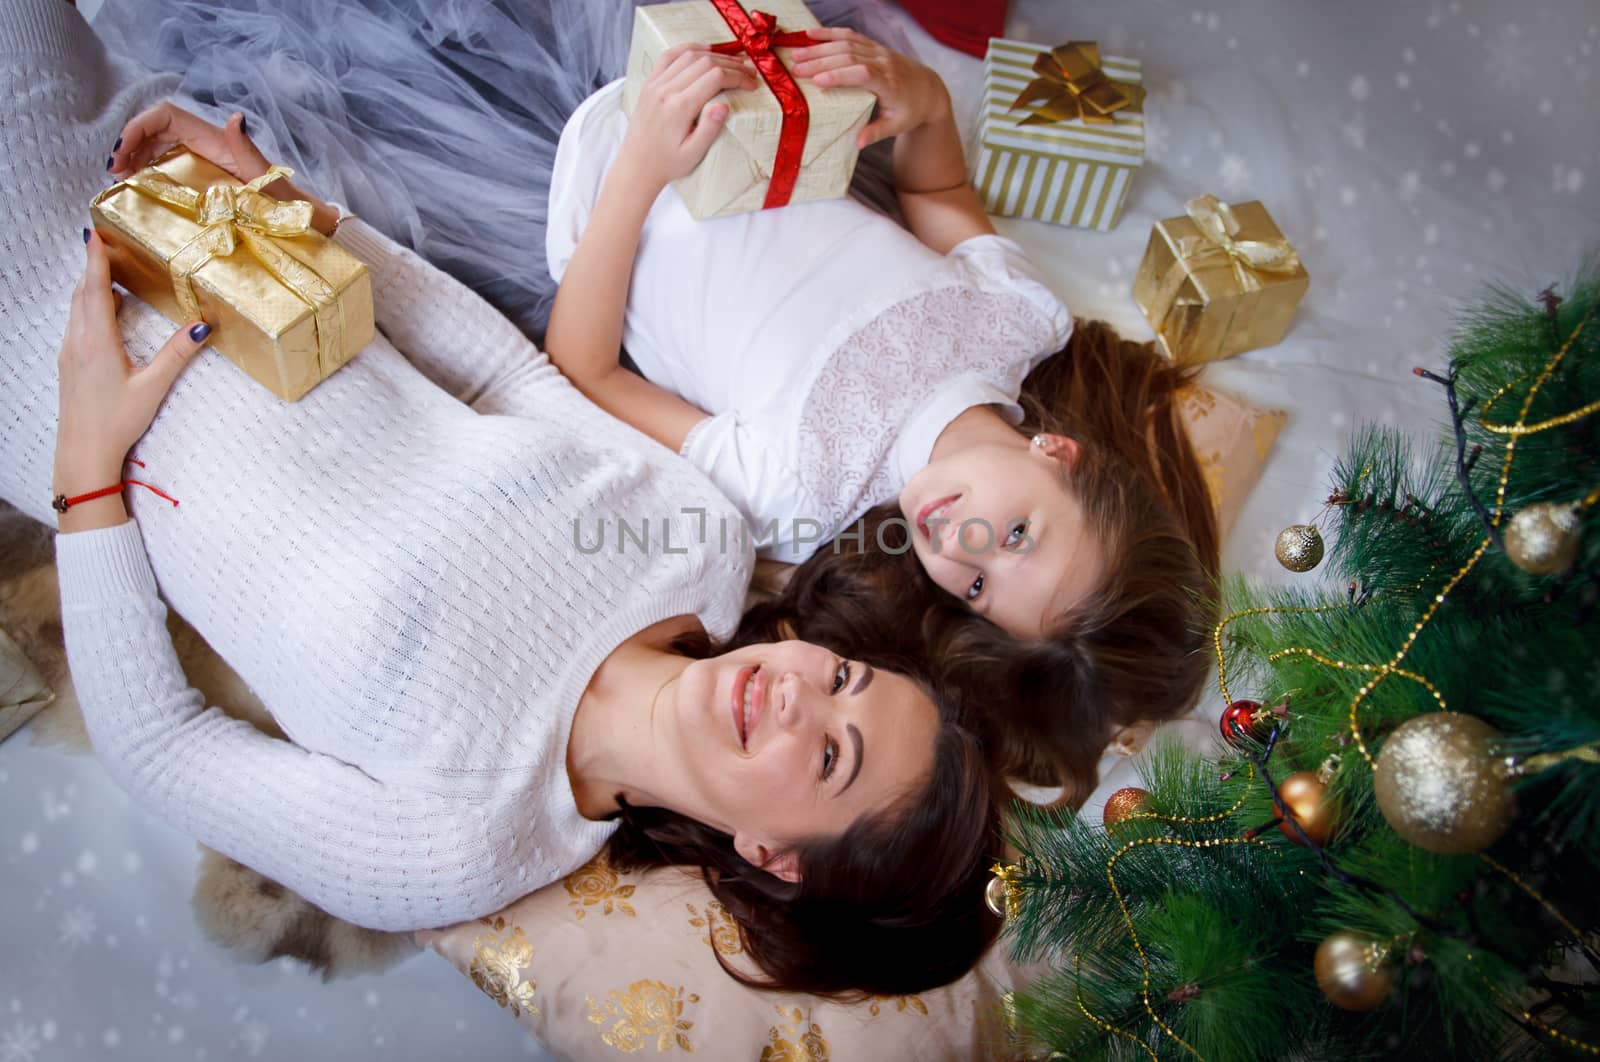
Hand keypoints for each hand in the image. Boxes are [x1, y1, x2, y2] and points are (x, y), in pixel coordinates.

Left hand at [54, 232, 208, 524]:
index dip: (94, 259)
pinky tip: (102, 310)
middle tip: (102, 242)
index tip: (93, 233)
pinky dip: (87, 306)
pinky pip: (76, 323)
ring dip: (88, 285)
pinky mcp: (70, 363)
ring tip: (105, 270)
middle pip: (81, 292)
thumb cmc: (116, 421)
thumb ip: (176, 355)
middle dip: (91, 265)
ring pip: (76, 307)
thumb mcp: (152, 387)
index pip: (94, 288)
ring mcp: (70, 352)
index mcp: (96, 340)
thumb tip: (201, 328)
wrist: (83, 450)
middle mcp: (78, 341)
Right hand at [109, 102, 341, 235]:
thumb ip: (247, 149)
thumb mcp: (266, 177)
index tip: (121, 154)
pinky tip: (138, 187)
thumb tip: (235, 118)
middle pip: (155, 130)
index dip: (138, 127)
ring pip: (157, 147)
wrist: (301, 220)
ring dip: (134, 158)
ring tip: (120, 181)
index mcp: (215, 140)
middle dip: (129, 144)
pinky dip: (148, 172)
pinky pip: (167, 165)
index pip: (165, 116)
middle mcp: (206, 144)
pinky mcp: (203, 177)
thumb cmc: (286, 201)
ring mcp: (203, 160)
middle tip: (114, 173)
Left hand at [618, 45, 758, 191]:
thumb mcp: (693, 154)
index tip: (751, 84)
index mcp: (679, 108)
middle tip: (748, 71)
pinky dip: (688, 49)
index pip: (715, 78)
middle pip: (705, 63)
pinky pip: (669, 56)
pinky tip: (703, 51)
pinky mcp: (650, 83)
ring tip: (732, 61)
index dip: (737, 77)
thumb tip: (724, 106)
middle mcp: (666, 90)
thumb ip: (709, 129)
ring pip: (689, 55)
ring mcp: (656, 84)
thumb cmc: (667, 163)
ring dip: (714, 55)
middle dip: (731, 64)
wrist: (636, 166)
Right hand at [789, 28, 950, 148]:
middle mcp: (883, 63)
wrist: (927, 89)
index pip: (863, 74)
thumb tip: (858, 143)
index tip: (817, 82)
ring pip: (846, 44)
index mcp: (889, 83)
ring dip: (819, 48)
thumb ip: (877, 132)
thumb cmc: (910, 111)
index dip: (840, 75)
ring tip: (796, 54)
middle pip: (849, 57)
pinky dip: (829, 33)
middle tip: (796, 69)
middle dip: (821, 61)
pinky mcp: (873, 46)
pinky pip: (850, 35)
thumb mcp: (897, 126)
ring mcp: (878, 51)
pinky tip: (809, 34)